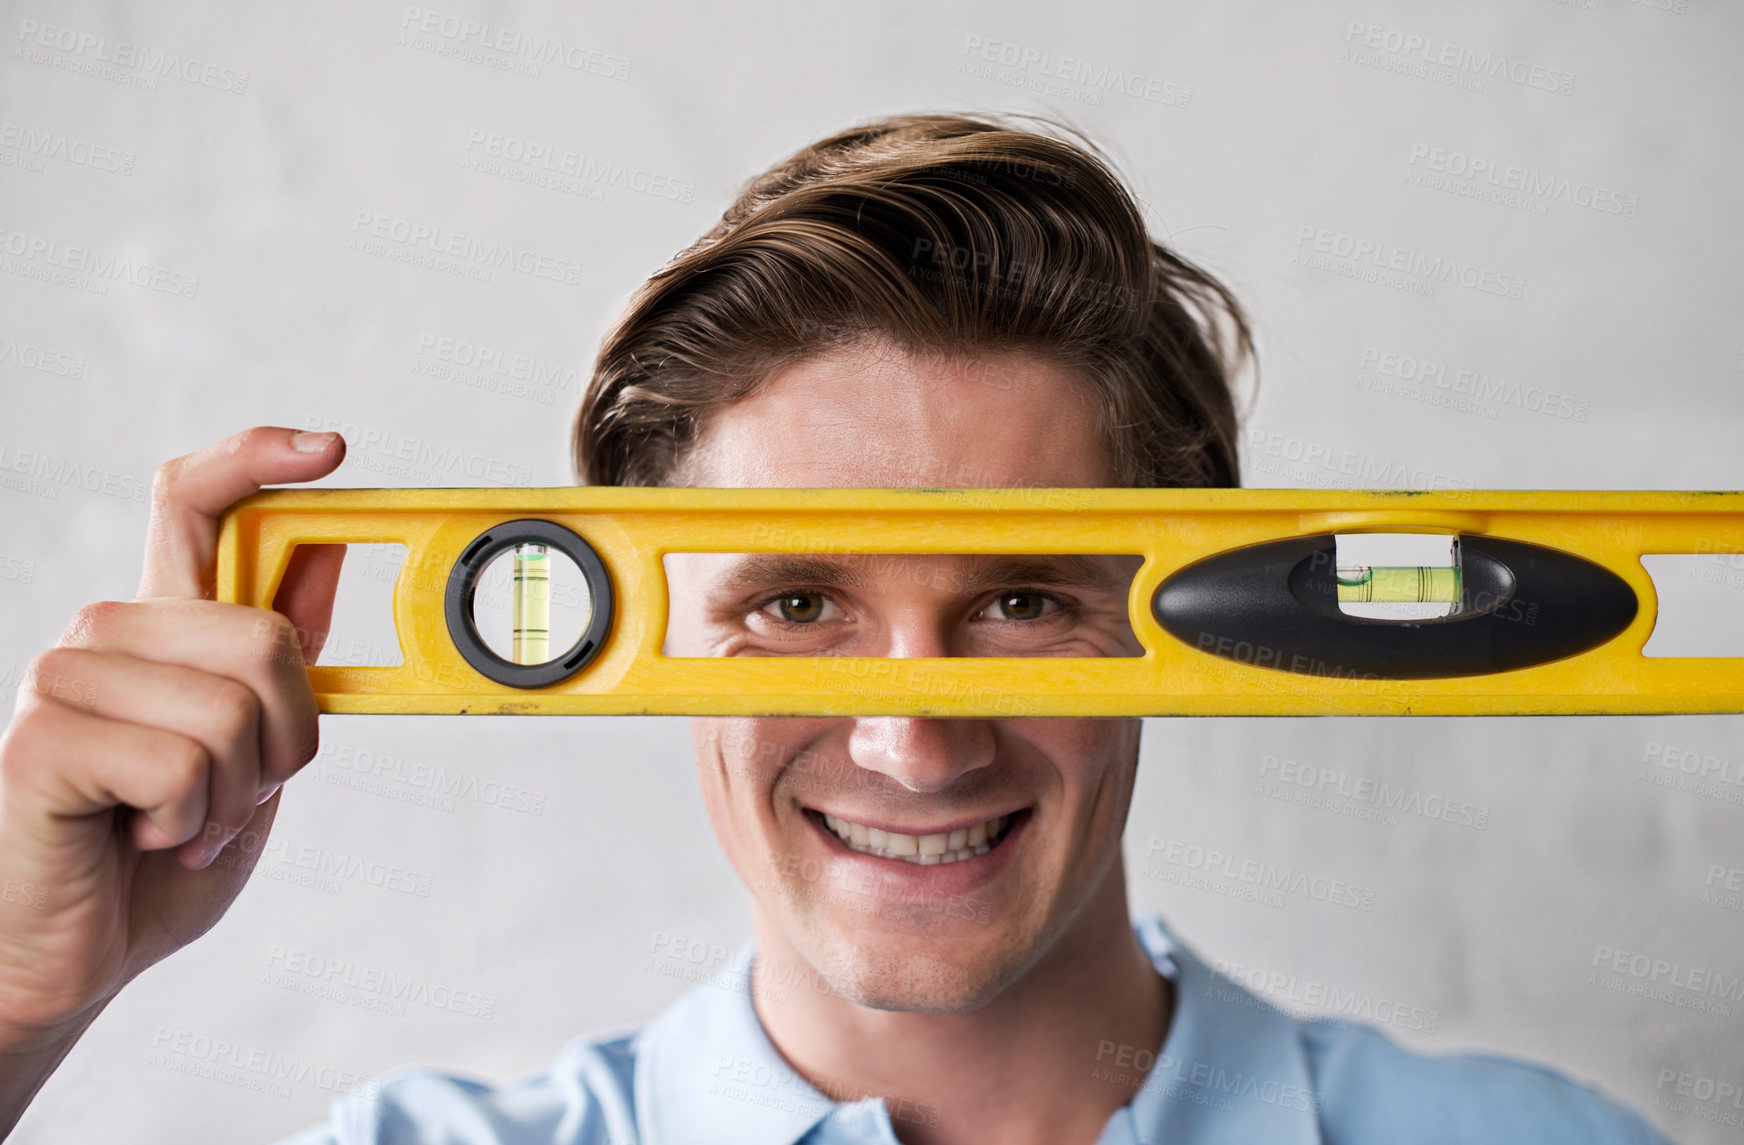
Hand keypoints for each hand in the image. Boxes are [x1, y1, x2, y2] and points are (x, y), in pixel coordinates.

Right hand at [0, 426, 347, 1125]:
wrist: (73, 955)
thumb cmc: (156, 855)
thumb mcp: (251, 752)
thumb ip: (281, 659)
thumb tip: (328, 552)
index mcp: (160, 627)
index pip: (195, 499)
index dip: (260, 457)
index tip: (333, 450)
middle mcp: (107, 632)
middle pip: (265, 638)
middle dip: (287, 741)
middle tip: (234, 794)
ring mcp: (65, 677)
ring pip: (234, 708)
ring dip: (235, 795)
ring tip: (179, 822)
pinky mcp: (42, 738)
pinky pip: (183, 763)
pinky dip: (189, 823)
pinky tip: (141, 838)